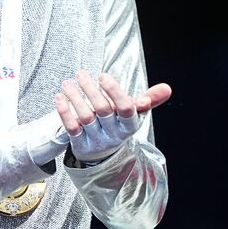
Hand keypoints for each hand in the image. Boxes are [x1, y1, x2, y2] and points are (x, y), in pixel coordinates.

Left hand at [55, 71, 171, 161]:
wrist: (103, 154)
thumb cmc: (119, 125)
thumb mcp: (135, 114)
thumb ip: (149, 100)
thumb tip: (167, 88)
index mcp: (129, 125)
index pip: (125, 109)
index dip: (114, 92)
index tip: (103, 76)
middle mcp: (114, 134)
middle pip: (103, 110)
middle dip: (91, 90)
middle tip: (81, 74)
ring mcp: (96, 140)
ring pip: (86, 117)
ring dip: (75, 98)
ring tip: (68, 83)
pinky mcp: (80, 145)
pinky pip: (72, 128)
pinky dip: (65, 111)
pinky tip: (60, 97)